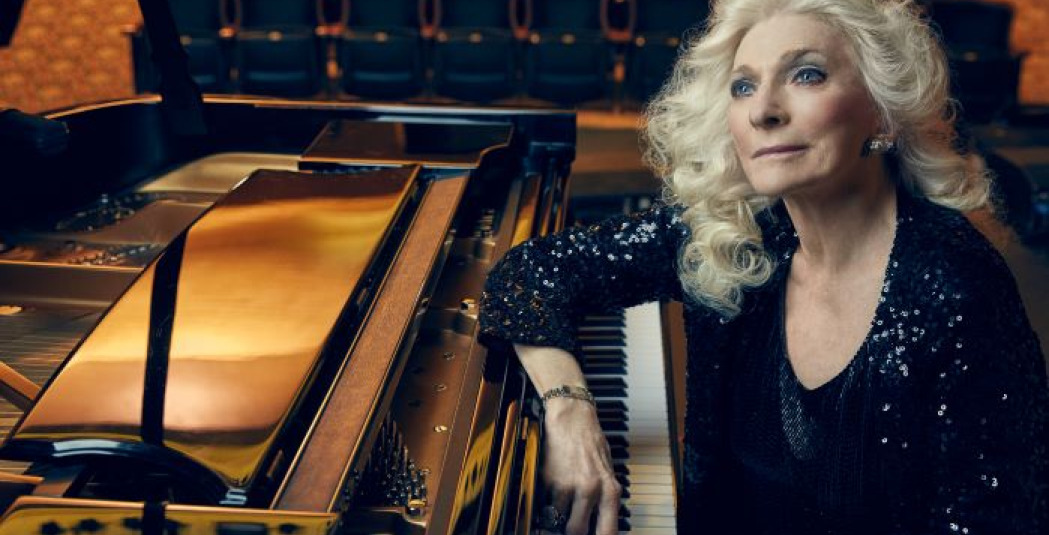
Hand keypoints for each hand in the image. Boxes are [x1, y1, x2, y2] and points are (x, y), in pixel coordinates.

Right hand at [540, 398, 621, 534]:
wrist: (571, 417)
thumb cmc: (590, 441)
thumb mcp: (607, 471)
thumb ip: (604, 497)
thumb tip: (599, 523)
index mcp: (610, 489)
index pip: (607, 531)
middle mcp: (591, 489)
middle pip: (578, 531)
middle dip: (572, 531)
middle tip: (570, 526)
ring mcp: (568, 485)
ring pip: (558, 520)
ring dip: (557, 517)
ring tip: (559, 508)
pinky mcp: (549, 480)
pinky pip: (546, 503)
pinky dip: (547, 502)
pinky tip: (551, 492)